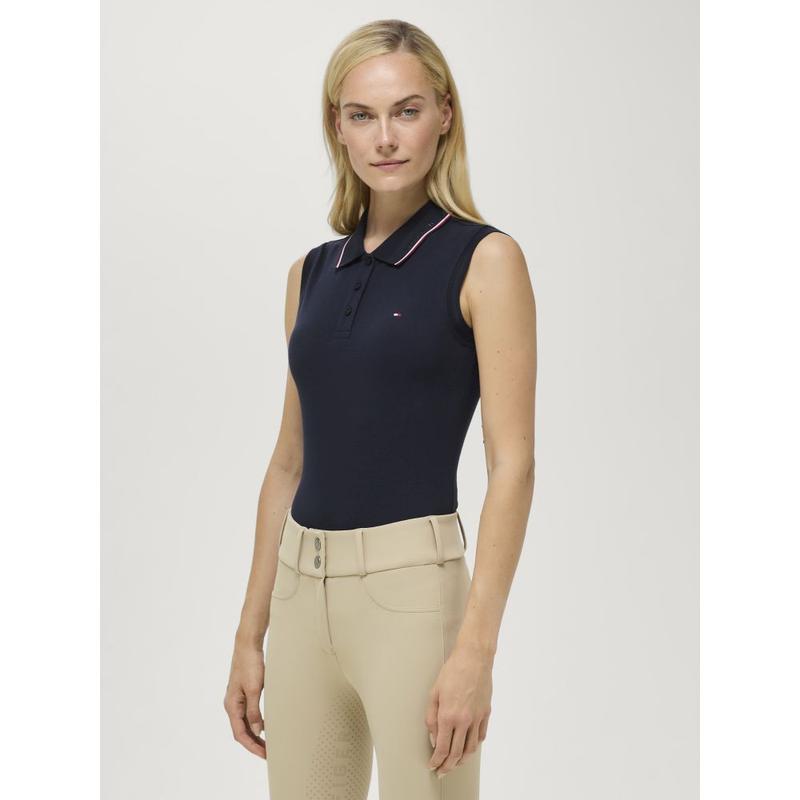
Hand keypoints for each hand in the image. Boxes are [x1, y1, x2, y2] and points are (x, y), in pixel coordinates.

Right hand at [223, 641, 266, 758]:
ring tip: (268, 743)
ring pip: (245, 723)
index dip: (252, 746)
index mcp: (232, 705)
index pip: (240, 734)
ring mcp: (237, 699)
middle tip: (268, 753)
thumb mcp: (254, 689)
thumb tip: (257, 731)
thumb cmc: (250, 664)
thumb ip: (254, 711)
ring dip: (255, 734)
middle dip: (254, 743)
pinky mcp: (244, 693)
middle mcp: (232, 704)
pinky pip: (248, 713)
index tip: (264, 754)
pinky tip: (265, 725)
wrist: (248, 645)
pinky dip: (256, 722)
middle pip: (241, 731)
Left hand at [425, 643, 492, 776]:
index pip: (442, 748)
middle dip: (448, 766)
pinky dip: (474, 745)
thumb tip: (433, 736)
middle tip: (442, 771)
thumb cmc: (452, 671)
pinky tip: (469, 746)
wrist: (474, 658)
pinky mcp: (486, 713)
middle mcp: (464, 720)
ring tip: (455, 763)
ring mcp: (477, 718)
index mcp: (448, 715)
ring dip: (462, 760)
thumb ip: (431, 717)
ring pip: (471, 749)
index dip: (436, 761)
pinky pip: (481, 736)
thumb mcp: (434, 693)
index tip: (433, 766)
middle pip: (456, 753)